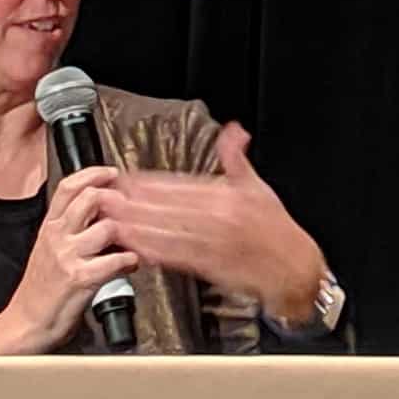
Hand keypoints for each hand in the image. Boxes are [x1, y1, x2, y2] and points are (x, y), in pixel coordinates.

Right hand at [0, 162, 136, 351]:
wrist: (25, 323)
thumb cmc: (40, 291)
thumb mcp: (47, 249)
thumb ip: (68, 228)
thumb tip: (99, 211)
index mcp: (49, 228)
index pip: (68, 187)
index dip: (93, 175)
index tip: (112, 172)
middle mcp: (57, 237)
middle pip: (91, 199)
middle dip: (117, 199)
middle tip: (132, 207)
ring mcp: (67, 256)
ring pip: (108, 227)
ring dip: (129, 234)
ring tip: (133, 243)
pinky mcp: (80, 278)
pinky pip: (116, 260)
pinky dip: (131, 261)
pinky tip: (130, 264)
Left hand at [94, 123, 327, 324]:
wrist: (295, 268)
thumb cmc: (277, 229)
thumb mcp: (259, 187)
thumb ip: (237, 159)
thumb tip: (234, 130)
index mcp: (227, 195)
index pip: (179, 184)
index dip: (149, 182)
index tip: (125, 179)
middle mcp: (218, 217)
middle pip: (166, 208)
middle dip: (133, 204)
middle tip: (103, 199)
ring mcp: (213, 243)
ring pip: (166, 233)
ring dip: (136, 228)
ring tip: (109, 224)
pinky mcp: (211, 267)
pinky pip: (177, 258)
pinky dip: (154, 253)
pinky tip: (134, 248)